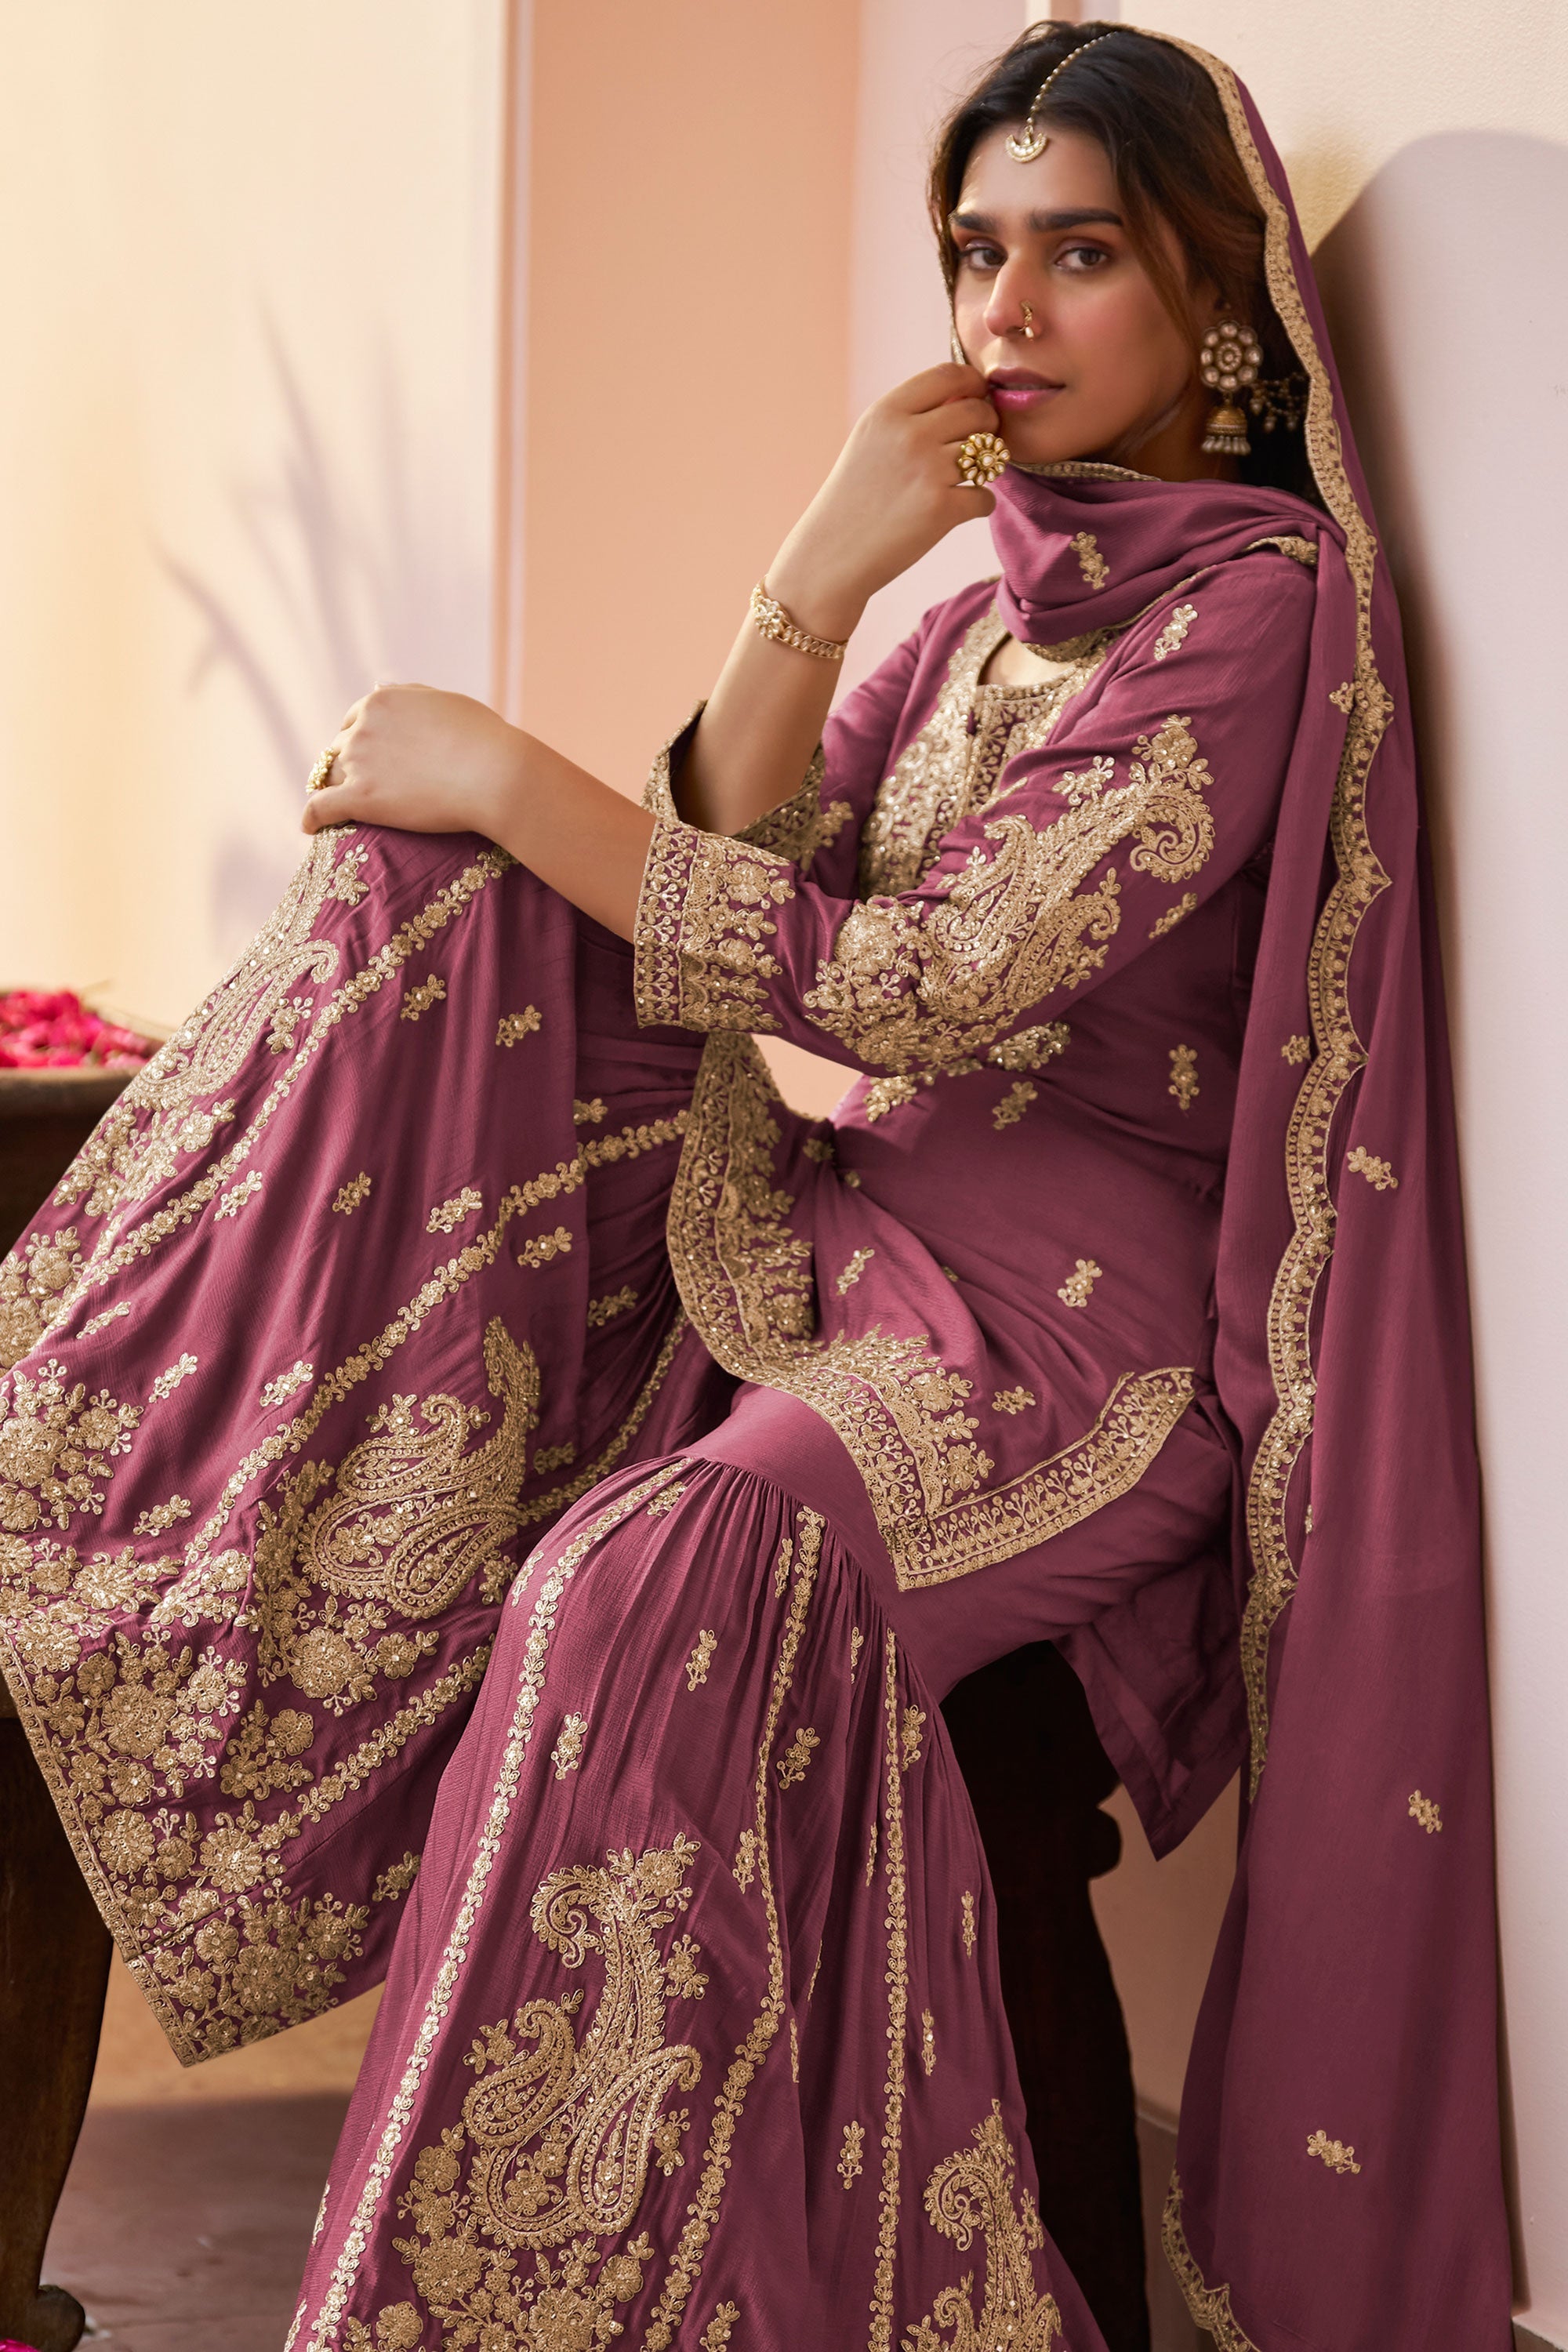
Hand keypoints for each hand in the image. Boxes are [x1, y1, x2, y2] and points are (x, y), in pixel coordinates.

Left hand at [300, 684, 524, 838]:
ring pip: (330, 776)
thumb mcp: (446, 702)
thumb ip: (412, 696)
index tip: (364, 756)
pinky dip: (312, 817)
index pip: (354, 720)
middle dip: (346, 764)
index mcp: (381, 700)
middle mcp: (363, 727)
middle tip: (357, 785)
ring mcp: (359, 762)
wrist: (495, 774)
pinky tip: (309, 828)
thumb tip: (384, 687)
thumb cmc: (483, 739)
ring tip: (333, 808)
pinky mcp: (360, 798)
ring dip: (332, 789)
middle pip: (340, 748)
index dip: (358, 739)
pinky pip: (321, 807)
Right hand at [764, 364, 999, 638]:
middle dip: (987, 428)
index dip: (974, 384)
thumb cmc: (853, 499)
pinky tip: (958, 511)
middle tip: (977, 447)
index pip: (949, 374)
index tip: (978, 398)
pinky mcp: (941, 508)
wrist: (830, 556)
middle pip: (977, 412)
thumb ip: (910, 416)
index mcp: (888, 412)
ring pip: (988, 452)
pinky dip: (979, 506)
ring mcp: (927, 470)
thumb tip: (968, 397)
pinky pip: (986, 497)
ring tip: (965, 480)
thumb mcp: (869, 441)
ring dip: (986, 467)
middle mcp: (908, 435)